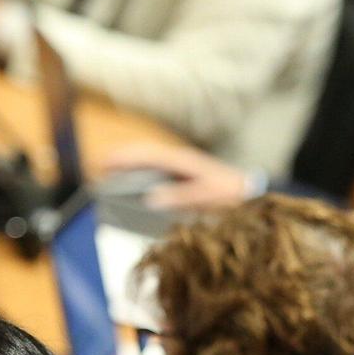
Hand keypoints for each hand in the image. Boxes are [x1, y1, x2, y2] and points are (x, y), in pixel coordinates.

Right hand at [96, 140, 250, 210]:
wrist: (252, 194)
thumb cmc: (232, 195)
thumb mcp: (207, 197)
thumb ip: (181, 197)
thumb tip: (151, 199)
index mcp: (182, 161)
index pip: (146, 155)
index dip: (124, 158)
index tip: (105, 162)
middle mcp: (179, 162)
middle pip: (144, 157)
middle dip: (122, 161)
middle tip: (100, 169)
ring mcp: (181, 170)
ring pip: (150, 166)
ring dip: (131, 170)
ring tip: (112, 180)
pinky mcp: (184, 180)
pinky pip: (158, 176)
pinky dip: (143, 180)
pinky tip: (135, 192)